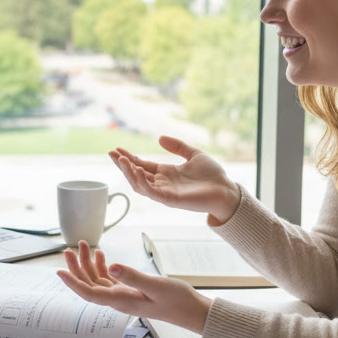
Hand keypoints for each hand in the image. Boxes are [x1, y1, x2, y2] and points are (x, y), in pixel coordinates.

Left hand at [57, 241, 211, 333]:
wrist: (191, 311)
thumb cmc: (177, 300)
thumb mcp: (155, 286)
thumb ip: (132, 276)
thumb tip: (111, 266)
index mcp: (121, 301)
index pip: (89, 294)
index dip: (73, 283)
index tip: (59, 271)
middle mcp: (118, 300)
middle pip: (89, 285)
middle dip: (76, 268)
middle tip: (69, 249)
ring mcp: (123, 296)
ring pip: (97, 280)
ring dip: (88, 264)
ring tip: (82, 245)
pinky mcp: (130, 291)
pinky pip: (109, 280)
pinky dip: (102, 266)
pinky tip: (101, 255)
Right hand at [111, 135, 241, 223]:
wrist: (226, 190)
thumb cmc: (213, 175)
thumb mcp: (194, 154)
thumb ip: (177, 146)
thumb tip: (160, 138)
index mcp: (166, 173)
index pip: (141, 165)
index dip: (129, 157)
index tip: (117, 149)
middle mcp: (162, 183)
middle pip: (136, 174)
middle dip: (123, 165)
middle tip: (111, 153)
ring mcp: (165, 192)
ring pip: (139, 184)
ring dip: (129, 173)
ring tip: (121, 160)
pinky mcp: (170, 200)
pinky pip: (152, 192)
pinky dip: (143, 181)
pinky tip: (138, 170)